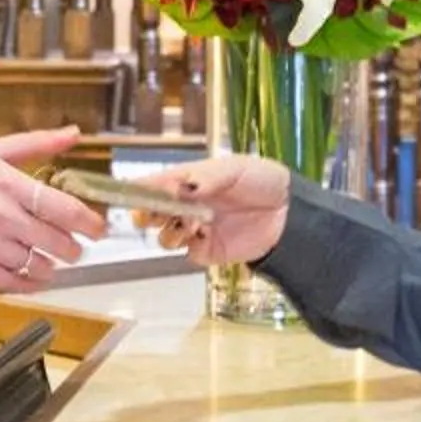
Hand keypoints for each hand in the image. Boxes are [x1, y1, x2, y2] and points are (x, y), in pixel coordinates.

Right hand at [0, 127, 108, 290]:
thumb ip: (35, 143)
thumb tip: (73, 134)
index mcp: (8, 184)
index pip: (64, 209)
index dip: (89, 223)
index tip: (99, 228)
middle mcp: (2, 217)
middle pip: (57, 243)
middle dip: (74, 249)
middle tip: (75, 248)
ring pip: (38, 266)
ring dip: (52, 267)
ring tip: (52, 261)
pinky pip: (13, 284)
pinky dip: (30, 284)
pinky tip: (33, 278)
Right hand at [143, 154, 291, 267]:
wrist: (290, 213)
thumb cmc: (263, 181)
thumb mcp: (236, 168)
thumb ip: (207, 178)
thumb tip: (182, 187)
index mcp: (191, 181)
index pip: (157, 184)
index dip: (141, 189)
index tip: (130, 192)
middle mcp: (188, 205)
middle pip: (152, 213)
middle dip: (146, 213)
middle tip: (151, 213)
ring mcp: (196, 229)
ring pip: (164, 236)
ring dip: (168, 230)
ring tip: (188, 222)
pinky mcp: (207, 251)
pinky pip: (186, 253)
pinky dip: (188, 245)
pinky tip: (201, 234)